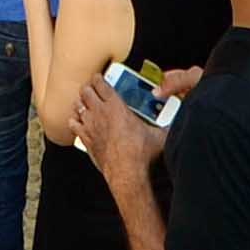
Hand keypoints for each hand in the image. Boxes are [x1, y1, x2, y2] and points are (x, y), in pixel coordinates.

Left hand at [74, 72, 161, 189]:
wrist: (126, 172)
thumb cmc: (140, 153)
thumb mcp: (158, 135)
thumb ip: (166, 127)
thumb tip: (176, 124)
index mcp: (116, 106)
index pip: (101, 84)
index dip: (98, 78)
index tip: (99, 77)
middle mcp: (100, 112)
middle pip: (86, 91)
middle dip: (88, 88)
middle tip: (91, 88)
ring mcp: (90, 126)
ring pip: (77, 106)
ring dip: (80, 102)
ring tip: (84, 102)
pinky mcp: (86, 140)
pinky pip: (74, 124)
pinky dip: (75, 120)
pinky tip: (78, 121)